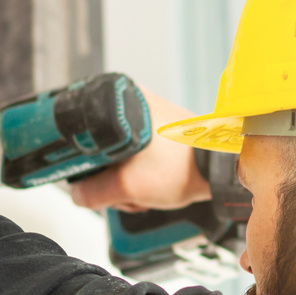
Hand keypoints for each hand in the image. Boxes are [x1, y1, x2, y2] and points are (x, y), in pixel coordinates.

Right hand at [68, 88, 211, 211]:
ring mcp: (146, 117)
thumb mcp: (129, 186)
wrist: (218, 170)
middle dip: (109, 180)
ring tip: (143, 192)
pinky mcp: (158, 131)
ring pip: (116, 157)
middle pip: (98, 150)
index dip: (83, 164)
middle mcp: (132, 102)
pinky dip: (138, 175)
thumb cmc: (183, 167)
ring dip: (125, 182)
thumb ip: (94, 193)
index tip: (94, 181)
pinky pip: (134, 157)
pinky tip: (150, 186)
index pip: (80, 134)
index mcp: (119, 101)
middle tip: (127, 192)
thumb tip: (77, 194)